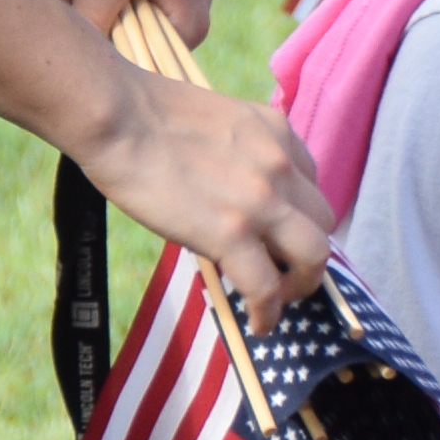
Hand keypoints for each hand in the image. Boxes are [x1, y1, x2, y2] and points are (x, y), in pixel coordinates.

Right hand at [83, 70, 329, 308]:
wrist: (117, 115)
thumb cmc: (144, 115)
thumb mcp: (216, 122)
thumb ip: (238, 152)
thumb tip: (229, 190)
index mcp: (277, 132)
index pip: (310, 185)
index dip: (298, 216)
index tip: (280, 234)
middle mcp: (281, 165)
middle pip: (322, 222)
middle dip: (308, 252)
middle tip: (285, 271)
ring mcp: (262, 200)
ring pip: (314, 256)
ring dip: (303, 284)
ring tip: (280, 300)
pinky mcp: (232, 233)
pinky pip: (267, 287)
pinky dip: (269, 312)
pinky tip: (258, 324)